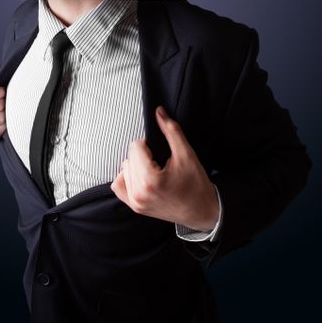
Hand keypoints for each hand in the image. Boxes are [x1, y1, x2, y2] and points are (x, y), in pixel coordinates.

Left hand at [110, 106, 219, 230]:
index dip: (149, 144)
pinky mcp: (135, 207)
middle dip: (143, 155)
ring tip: (154, 170)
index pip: (135, 147)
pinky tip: (142, 177)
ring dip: (136, 165)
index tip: (162, 152)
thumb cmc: (196, 184)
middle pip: (129, 157)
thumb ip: (171, 131)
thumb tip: (158, 111)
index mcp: (150, 180)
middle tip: (160, 162)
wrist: (203, 210)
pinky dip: (127, 177)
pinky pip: (118, 185)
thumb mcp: (187, 154)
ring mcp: (136, 203)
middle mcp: (139, 194)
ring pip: (124, 169)